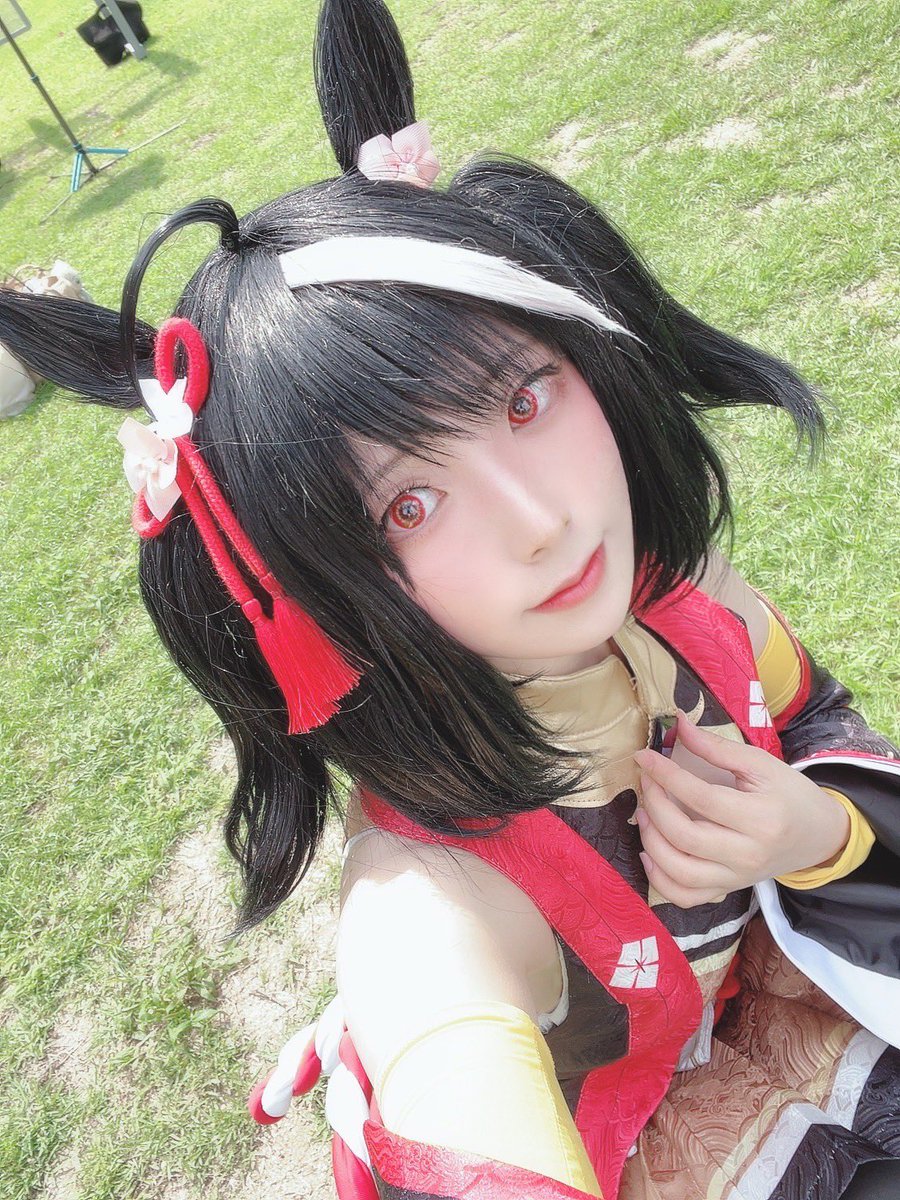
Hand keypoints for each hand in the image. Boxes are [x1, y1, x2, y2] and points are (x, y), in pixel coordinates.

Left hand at [632, 711, 850, 907]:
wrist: (819, 835)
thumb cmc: (790, 794)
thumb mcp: (760, 764)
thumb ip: (716, 747)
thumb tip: (677, 722)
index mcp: (760, 819)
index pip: (701, 798)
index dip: (666, 775)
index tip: (644, 757)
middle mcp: (748, 855)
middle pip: (684, 836)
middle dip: (654, 805)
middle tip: (645, 782)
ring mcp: (737, 877)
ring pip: (679, 873)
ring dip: (651, 842)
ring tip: (643, 814)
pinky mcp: (728, 889)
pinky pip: (687, 897)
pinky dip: (661, 880)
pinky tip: (650, 854)